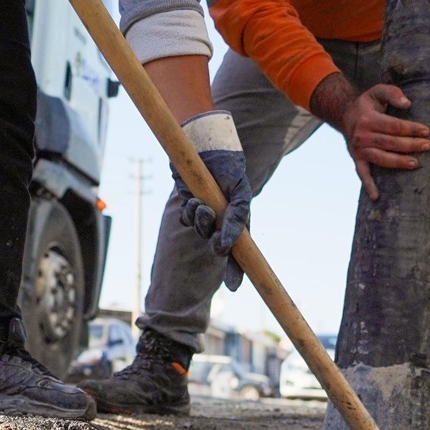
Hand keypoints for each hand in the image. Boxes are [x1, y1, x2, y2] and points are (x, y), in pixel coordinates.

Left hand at [171, 110, 251, 289]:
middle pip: (220, 245)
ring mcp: (207, 211)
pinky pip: (187, 218)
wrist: (203, 142)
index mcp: (240, 216)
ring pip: (201, 230)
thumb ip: (236, 217)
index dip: (237, 270)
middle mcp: (223, 217)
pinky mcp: (190, 203)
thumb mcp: (238, 191)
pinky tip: (190, 200)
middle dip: (216, 246)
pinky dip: (188, 213)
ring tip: (201, 206)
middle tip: (216, 246)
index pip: (241, 250)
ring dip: (200, 223)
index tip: (233, 287)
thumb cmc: (227, 164)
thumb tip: (227, 244)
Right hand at [311, 74, 429, 199]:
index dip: (410, 129)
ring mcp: (359, 150)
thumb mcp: (377, 91)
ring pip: (381, 159)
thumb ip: (392, 93)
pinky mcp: (357, 159)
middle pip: (390, 143)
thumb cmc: (367, 105)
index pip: (393, 126)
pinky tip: (376, 197)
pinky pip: (362, 174)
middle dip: (410, 145)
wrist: (345, 115)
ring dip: (398, 162)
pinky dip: (368, 186)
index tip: (426, 131)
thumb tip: (407, 104)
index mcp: (368, 119)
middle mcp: (362, 136)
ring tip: (415, 163)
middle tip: (427, 145)